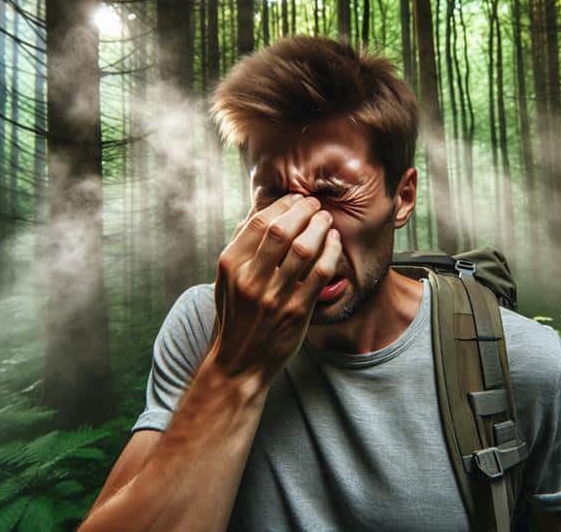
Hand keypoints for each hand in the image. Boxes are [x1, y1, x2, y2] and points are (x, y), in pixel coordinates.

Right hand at [209, 193, 341, 381]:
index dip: (283, 205)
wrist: (240, 362)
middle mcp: (250, 279)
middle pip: (282, 230)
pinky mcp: (296, 311)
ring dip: (320, 227)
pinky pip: (320, 273)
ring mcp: (274, 296)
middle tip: (315, 205)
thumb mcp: (226, 280)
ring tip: (326, 220)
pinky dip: (330, 252)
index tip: (296, 199)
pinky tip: (333, 242)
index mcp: (230, 265)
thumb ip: (241, 246)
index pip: (259, 222)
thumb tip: (259, 210)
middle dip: (304, 211)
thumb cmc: (236, 316)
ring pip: (304, 248)